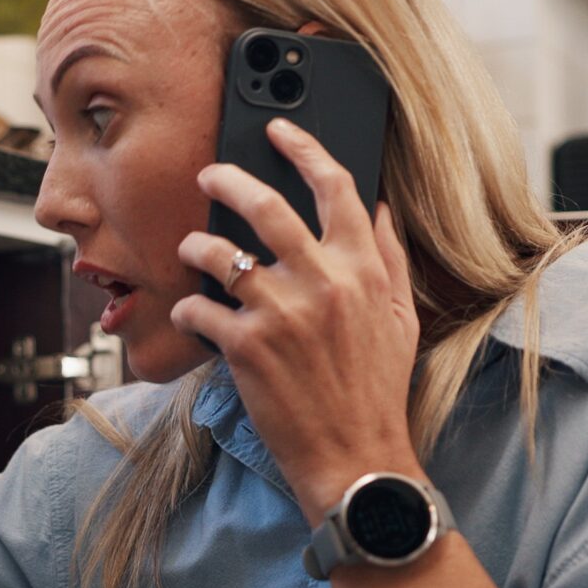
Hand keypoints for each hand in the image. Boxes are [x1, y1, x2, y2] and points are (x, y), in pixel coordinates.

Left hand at [170, 118, 425, 523]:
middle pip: (265, 205)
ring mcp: (281, 314)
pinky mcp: (245, 347)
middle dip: (227, 179)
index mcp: (362, 270)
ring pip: (219, 253)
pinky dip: (187, 308)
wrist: (355, 456)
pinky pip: (198, 308)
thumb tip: (379, 208)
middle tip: (209, 175)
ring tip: (189, 249)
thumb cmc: (376, 389)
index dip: (303, 148)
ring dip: (195, 246)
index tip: (278, 131)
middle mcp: (322, 282)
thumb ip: (389, 258)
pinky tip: (192, 315)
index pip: (335, 187)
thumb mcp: (400, 318)